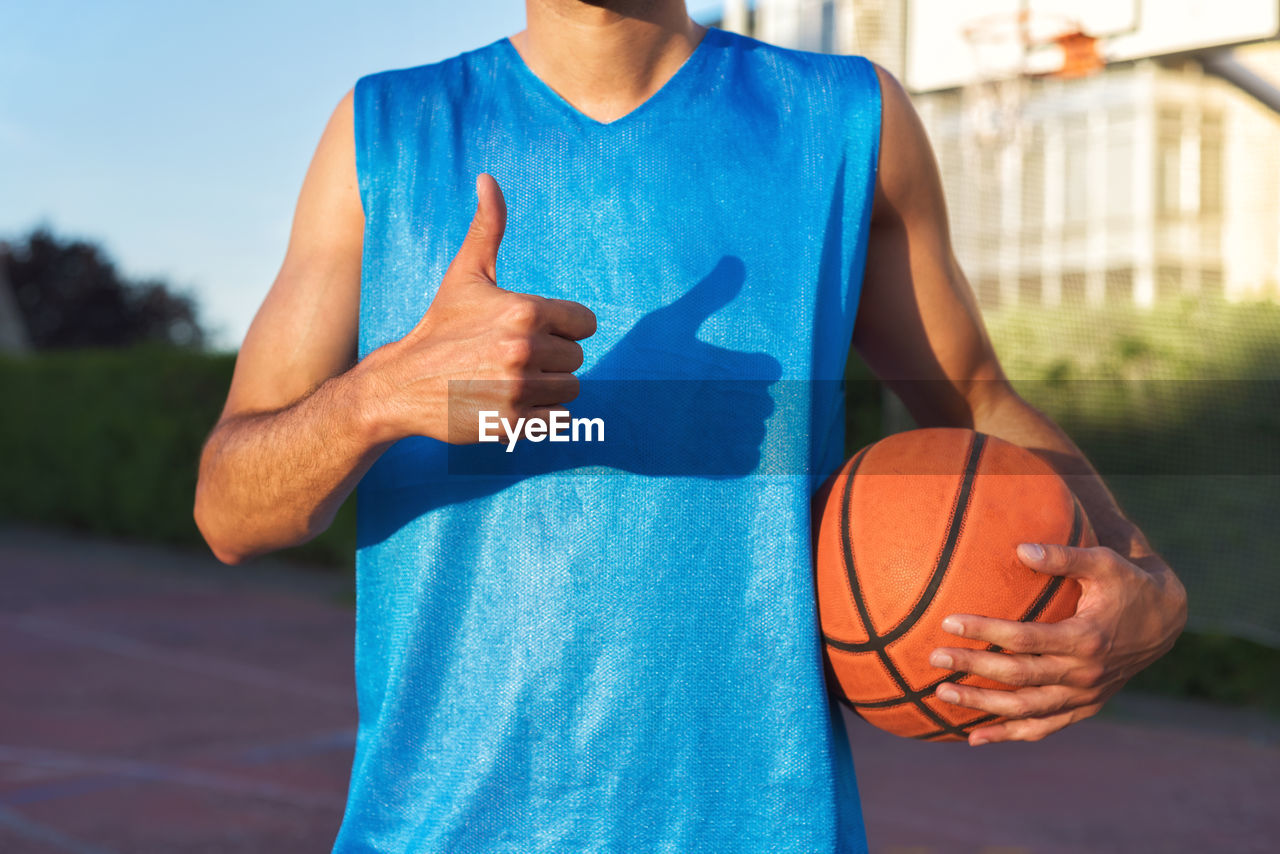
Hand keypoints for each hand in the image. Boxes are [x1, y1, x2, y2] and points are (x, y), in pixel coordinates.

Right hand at [359, 173, 596, 443]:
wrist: (401, 384)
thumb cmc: (440, 326)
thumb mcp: (465, 274)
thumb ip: (488, 227)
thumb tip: (487, 178)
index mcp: (524, 310)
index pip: (585, 323)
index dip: (563, 327)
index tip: (531, 331)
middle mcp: (524, 349)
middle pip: (577, 358)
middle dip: (552, 359)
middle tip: (511, 358)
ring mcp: (518, 389)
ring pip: (570, 390)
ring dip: (548, 388)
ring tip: (510, 380)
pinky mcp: (512, 424)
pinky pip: (560, 420)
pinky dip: (542, 417)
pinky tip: (510, 403)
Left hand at [930, 542, 1186, 745]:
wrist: (1166, 619)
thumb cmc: (1127, 583)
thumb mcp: (1104, 562)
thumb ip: (1063, 556)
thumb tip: (1020, 549)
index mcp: (1086, 638)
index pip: (1024, 638)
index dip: (984, 632)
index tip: (949, 622)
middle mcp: (1085, 673)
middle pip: (1018, 676)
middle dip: (972, 668)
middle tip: (934, 658)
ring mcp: (1085, 696)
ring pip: (1027, 710)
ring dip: (983, 705)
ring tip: (941, 694)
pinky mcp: (1085, 707)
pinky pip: (1044, 728)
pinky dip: (1010, 734)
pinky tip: (975, 737)